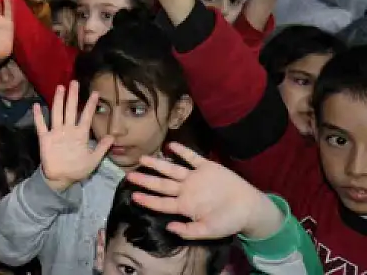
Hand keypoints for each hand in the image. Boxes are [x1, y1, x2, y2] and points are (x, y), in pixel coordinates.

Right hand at [36, 82, 112, 192]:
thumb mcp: (93, 160)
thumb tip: (112, 136)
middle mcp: (68, 130)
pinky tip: (37, 106)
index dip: (90, 105)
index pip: (86, 117)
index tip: (95, 93)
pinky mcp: (45, 139)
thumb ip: (101, 148)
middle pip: (71, 110)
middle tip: (75, 82)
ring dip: (58, 101)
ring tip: (60, 88)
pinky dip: (39, 116)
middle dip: (73, 96)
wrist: (61, 179)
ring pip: (58, 113)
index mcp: (80, 135)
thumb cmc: (77, 169)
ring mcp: (56, 133)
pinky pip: (41, 126)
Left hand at [127, 142, 281, 239]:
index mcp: (185, 206)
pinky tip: (171, 146)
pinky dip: (182, 152)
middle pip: (162, 184)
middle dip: (145, 180)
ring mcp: (195, 178)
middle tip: (128, 176)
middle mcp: (186, 190)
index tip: (133, 196)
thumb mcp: (210, 231)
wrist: (250, 208)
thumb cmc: (229, 222)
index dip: (148, 200)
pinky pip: (192, 158)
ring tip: (143, 158)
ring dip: (158, 164)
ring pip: (172, 170)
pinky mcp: (207, 167)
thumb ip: (189, 231)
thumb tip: (169, 228)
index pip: (162, 203)